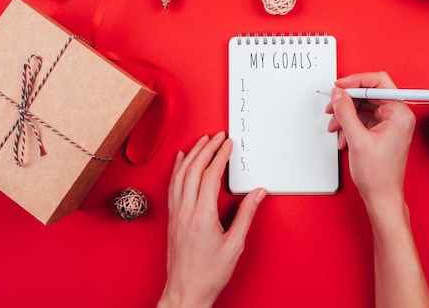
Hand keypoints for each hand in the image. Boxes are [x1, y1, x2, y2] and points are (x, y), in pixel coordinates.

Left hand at [158, 132, 266, 307]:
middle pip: (194, 169)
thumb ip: (246, 216)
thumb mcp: (235, 246)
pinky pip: (172, 186)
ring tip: (201, 141)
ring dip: (191, 154)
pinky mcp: (172, 218)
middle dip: (206, 148)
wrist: (186, 292)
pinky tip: (180, 160)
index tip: (227, 144)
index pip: (210, 175)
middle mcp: (185, 211)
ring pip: (180, 175)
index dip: (220, 156)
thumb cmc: (208, 274)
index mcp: (202, 216)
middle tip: (217, 136)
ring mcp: (176, 214)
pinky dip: (176, 169)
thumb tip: (257, 194)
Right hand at [327, 72, 428, 306]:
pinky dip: (349, 124)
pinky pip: (363, 118)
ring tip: (334, 125)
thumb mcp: (357, 139)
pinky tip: (342, 136)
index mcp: (399, 114)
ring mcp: (390, 123)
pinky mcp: (382, 131)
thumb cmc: (378, 175)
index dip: (356, 80)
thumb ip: (346, 112)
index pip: (379, 82)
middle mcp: (398, 115)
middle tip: (331, 105)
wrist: (381, 197)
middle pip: (369, 93)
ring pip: (363, 106)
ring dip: (345, 114)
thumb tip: (338, 93)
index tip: (339, 85)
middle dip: (347, 100)